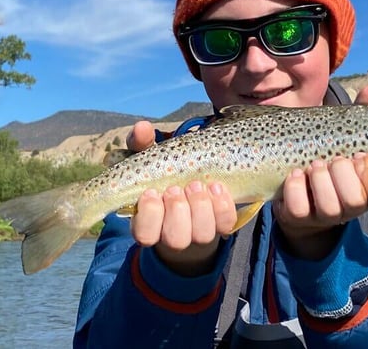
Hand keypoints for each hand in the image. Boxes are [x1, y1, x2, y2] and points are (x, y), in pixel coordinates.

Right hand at [126, 121, 236, 276]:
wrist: (197, 179)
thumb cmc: (166, 170)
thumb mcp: (150, 155)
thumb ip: (142, 142)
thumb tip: (141, 127)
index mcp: (149, 220)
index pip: (144, 235)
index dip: (149, 217)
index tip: (151, 192)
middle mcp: (175, 232)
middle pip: (176, 239)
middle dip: (178, 211)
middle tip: (177, 188)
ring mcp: (200, 230)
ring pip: (202, 235)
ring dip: (200, 208)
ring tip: (197, 184)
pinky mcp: (222, 223)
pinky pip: (226, 223)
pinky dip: (222, 206)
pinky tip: (217, 186)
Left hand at [273, 84, 367, 259]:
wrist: (302, 192)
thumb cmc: (332, 158)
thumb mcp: (348, 136)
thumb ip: (363, 114)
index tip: (359, 154)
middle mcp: (350, 207)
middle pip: (355, 200)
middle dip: (342, 174)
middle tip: (333, 158)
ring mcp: (324, 215)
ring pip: (329, 206)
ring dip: (320, 180)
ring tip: (313, 164)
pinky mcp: (298, 217)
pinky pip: (299, 209)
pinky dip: (295, 188)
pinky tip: (295, 174)